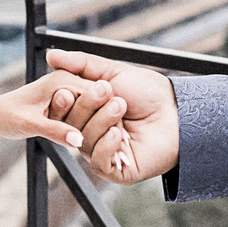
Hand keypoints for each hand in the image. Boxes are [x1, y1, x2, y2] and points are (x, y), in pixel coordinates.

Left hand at [0, 71, 119, 153]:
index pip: (95, 94)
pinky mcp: (66, 103)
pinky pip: (85, 114)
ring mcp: (68, 92)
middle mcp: (67, 83)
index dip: (108, 113)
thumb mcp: (31, 125)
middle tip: (124, 138)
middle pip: (97, 100)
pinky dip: (92, 125)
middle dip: (108, 118)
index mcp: (62, 81)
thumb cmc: (8, 116)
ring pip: (93, 108)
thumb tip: (78, 141)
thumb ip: (56, 131)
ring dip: (102, 123)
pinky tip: (105, 140)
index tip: (123, 133)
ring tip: (118, 141)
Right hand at [45, 50, 178, 184]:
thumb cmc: (148, 92)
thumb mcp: (112, 72)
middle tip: (107, 91)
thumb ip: (81, 64)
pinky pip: (98, 162)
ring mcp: (103, 153)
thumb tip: (50, 56)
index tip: (67, 90)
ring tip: (121, 106)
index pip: (61, 111)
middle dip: (87, 106)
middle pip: (70, 125)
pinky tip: (119, 134)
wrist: (177, 111)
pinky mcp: (116, 171)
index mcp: (87, 113)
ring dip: (102, 120)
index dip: (62, 102)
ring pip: (84, 140)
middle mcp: (91, 134)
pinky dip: (106, 146)